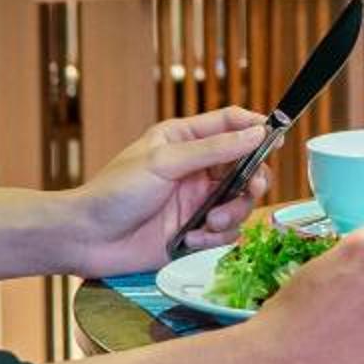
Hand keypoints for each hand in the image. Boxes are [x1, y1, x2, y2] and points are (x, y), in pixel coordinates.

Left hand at [62, 108, 276, 278]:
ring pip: (240, 203)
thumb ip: (213, 149)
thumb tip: (256, 132)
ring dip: (232, 214)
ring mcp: (196, 201)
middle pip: (246, 166)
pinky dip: (215, 238)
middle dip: (252, 181)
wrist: (87, 239)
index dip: (256, 127)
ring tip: (208, 223)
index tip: (276, 136)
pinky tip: (191, 240)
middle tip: (250, 190)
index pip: (231, 123)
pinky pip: (225, 233)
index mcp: (184, 140)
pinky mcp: (194, 232)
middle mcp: (195, 169)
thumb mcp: (164, 162)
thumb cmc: (115, 192)